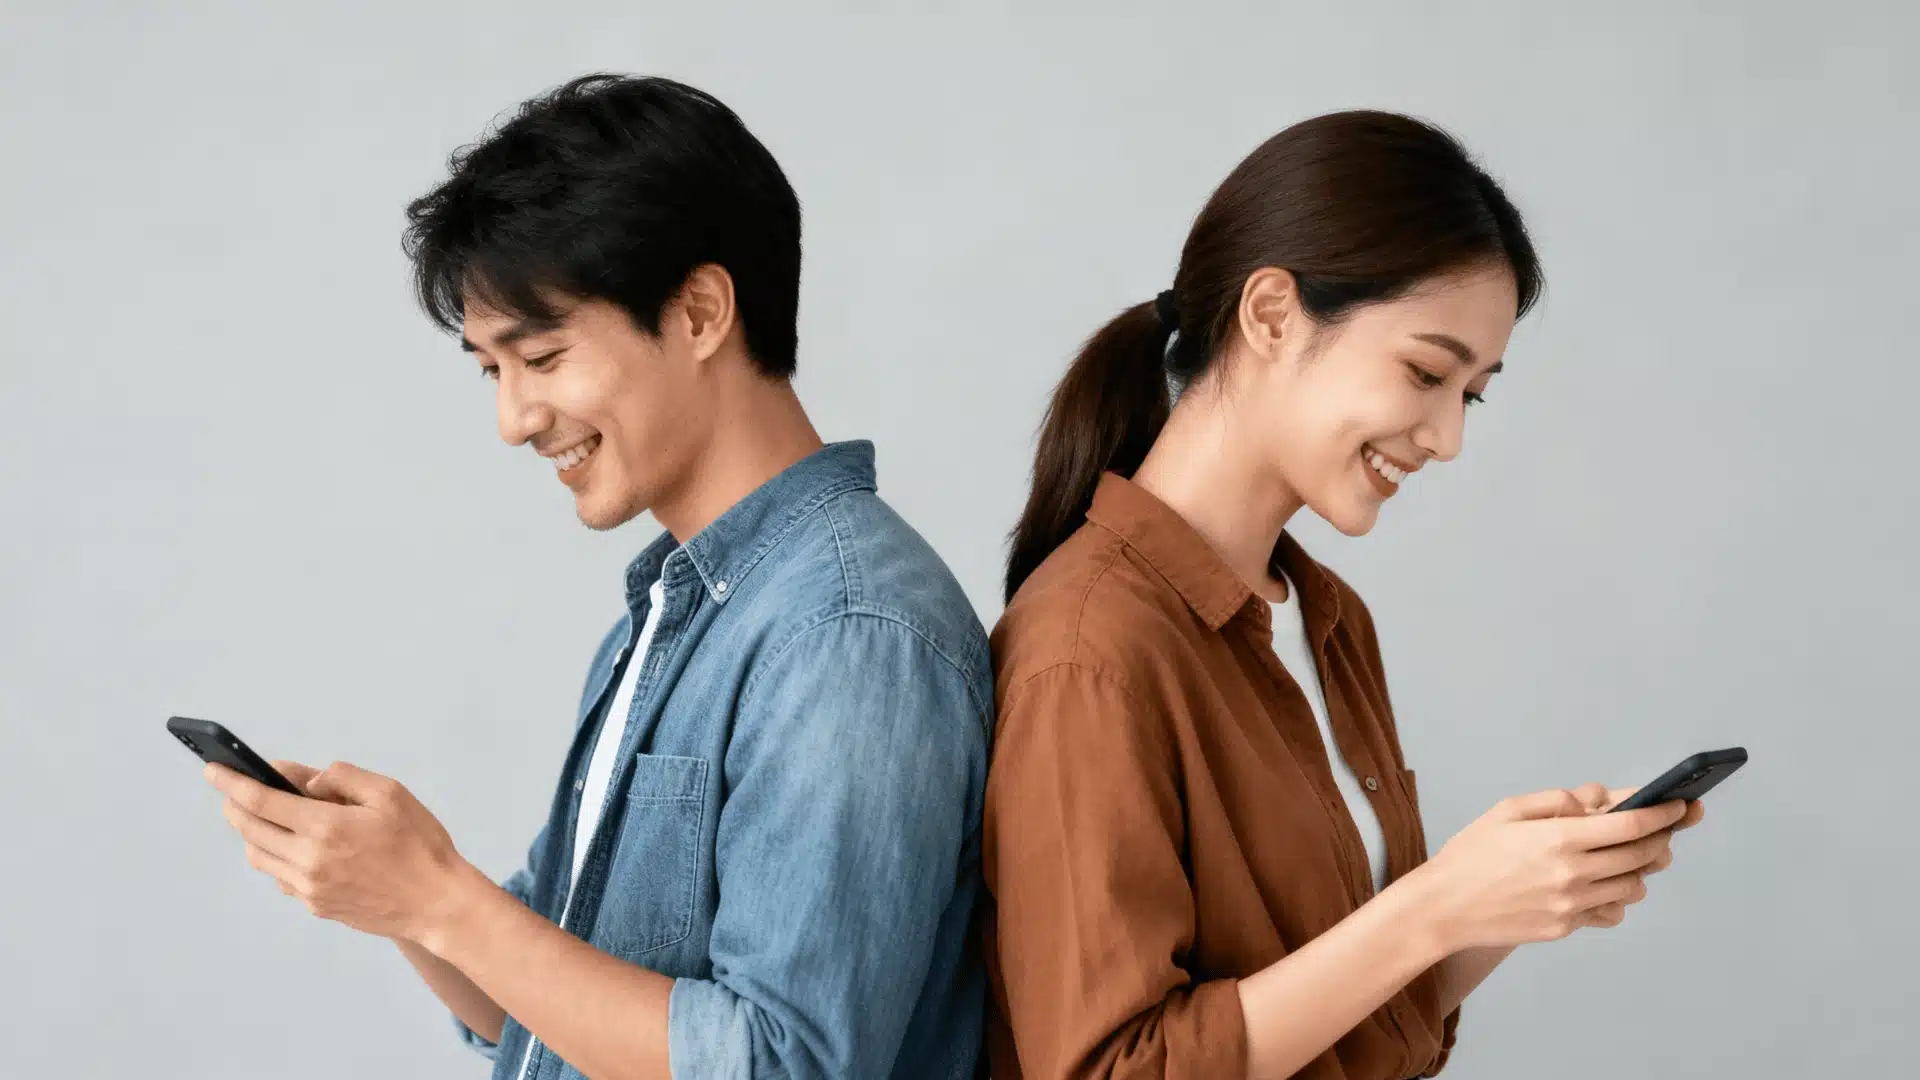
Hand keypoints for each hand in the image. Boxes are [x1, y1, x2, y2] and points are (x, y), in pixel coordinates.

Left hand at [206, 759, 467, 941]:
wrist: (436, 902)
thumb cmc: (420, 844)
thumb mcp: (389, 793)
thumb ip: (341, 778)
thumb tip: (302, 781)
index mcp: (326, 827)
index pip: (261, 801)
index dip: (232, 782)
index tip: (212, 769)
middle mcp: (309, 860)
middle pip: (250, 830)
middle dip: (234, 806)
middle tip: (231, 791)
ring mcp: (309, 888)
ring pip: (260, 857)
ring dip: (252, 834)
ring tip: (263, 818)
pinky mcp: (316, 906)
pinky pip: (281, 878)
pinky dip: (277, 857)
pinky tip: (295, 847)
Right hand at [1411, 787, 1691, 950]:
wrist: (1442, 908)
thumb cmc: (1471, 853)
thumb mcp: (1506, 810)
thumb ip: (1557, 800)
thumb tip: (1597, 799)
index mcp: (1558, 838)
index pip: (1631, 825)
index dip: (1663, 814)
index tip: (1681, 805)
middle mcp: (1571, 874)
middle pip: (1641, 856)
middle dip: (1661, 839)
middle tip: (1665, 829)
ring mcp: (1571, 906)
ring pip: (1632, 887)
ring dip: (1639, 869)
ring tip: (1629, 857)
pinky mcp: (1564, 928)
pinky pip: (1610, 913)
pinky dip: (1616, 898)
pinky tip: (1602, 886)